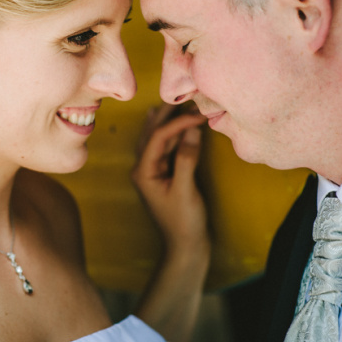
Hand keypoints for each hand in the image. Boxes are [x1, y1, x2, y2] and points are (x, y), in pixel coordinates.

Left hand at [131, 104, 208, 255]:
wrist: (185, 247)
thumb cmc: (184, 222)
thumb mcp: (186, 190)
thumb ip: (187, 159)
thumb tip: (192, 130)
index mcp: (143, 171)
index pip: (159, 137)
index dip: (178, 123)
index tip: (199, 114)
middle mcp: (143, 168)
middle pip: (153, 133)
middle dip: (167, 114)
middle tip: (184, 95)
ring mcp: (152, 170)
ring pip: (157, 138)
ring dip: (169, 121)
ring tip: (180, 101)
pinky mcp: (163, 173)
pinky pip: (165, 147)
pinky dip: (173, 133)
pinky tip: (174, 122)